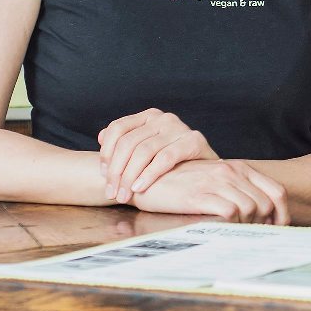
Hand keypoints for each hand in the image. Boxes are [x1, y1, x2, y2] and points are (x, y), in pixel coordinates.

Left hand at [97, 108, 216, 202]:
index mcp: (149, 116)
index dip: (106, 152)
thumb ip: (125, 142)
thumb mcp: (147, 149)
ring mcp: (179, 127)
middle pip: (128, 143)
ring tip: (124, 194)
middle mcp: (163, 118)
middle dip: (116, 171)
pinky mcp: (194, 140)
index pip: (117, 128)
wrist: (210, 171)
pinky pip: (165, 158)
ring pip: (144, 151)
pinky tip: (140, 188)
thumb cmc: (174, 163)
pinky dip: (149, 175)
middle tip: (112, 192)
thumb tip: (100, 137)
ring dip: (129, 176)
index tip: (103, 175)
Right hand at [128, 159, 289, 223]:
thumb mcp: (213, 181)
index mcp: (237, 168)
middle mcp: (230, 172)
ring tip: (237, 233)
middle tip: (254, 236)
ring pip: (251, 208)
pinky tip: (224, 230)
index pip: (276, 191)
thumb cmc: (180, 184)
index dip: (282, 214)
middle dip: (265, 224)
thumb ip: (235, 191)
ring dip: (248, 226)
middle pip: (266, 203)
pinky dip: (232, 225)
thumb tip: (259, 216)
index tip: (277, 229)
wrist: (146, 180)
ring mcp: (215, 182)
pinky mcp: (199, 195)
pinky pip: (230, 213)